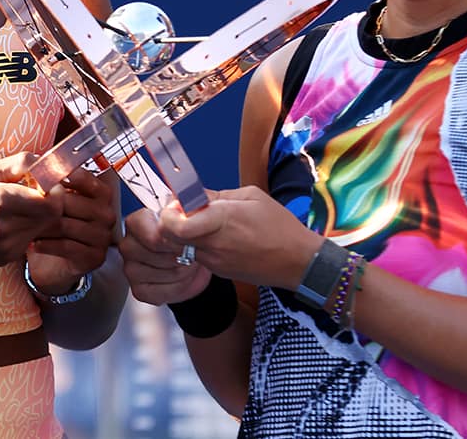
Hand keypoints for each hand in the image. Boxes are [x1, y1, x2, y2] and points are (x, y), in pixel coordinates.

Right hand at [0, 153, 63, 267]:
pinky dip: (25, 231)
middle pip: (50, 218)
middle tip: (35, 194)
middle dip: (48, 204)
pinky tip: (7, 223)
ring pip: (41, 231)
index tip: (48, 184)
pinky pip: (27, 242)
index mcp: (0, 201)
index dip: (55, 192)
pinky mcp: (3, 259)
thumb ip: (18, 164)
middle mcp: (5, 228)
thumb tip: (45, 161)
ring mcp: (5, 247)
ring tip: (18, 208)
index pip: (51, 203)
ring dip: (37, 218)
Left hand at [26, 166, 118, 294]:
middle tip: (22, 207)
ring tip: (23, 226)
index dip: (58, 176)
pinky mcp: (96, 256)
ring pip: (65, 225)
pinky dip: (46, 244)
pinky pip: (67, 246)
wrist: (55, 262)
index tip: (37, 179)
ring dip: (40, 226)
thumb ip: (52, 181)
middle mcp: (106, 213)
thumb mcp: (54, 200)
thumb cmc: (54, 224)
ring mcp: (103, 236)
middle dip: (43, 205)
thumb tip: (35, 162)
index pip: (83, 177)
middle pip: (69, 202)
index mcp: (101, 192)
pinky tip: (33, 243)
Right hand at [119, 207, 212, 304]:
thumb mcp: (195, 213)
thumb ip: (186, 206)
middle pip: (154, 252)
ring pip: (158, 273)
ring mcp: (130, 268)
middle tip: (190, 251)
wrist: (200, 259)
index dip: (173, 237)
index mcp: (138, 221)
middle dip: (179, 253)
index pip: (150, 231)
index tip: (188, 238)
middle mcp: (129, 244)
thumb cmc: (193, 235)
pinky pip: (158, 293)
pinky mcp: (139, 289)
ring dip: (181, 270)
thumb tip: (180, 207)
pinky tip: (182, 278)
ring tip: (188, 263)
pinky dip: (177, 288)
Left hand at [158, 186, 321, 289]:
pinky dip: (200, 244)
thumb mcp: (252, 197)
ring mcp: (215, 261)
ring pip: (184, 246)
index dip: (168, 213)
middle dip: (171, 222)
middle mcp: (214, 243)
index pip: (175, 225)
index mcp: (222, 219)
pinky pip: (199, 255)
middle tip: (182, 210)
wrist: (298, 262)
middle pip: (172, 236)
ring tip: (204, 222)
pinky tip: (218, 236)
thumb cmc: (279, 226)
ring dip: (185, 233)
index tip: (175, 203)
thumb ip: (219, 195)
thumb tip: (196, 195)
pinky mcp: (219, 271)